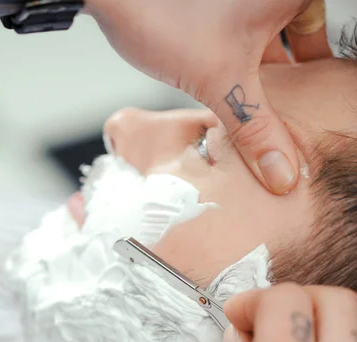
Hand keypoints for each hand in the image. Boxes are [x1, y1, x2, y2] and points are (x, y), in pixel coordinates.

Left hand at [85, 0, 322, 194]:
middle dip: (308, 73)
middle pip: (312, 35)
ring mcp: (254, 1)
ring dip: (283, 73)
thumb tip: (282, 173)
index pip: (329, 31)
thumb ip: (255, 129)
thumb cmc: (160, 14)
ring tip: (283, 108)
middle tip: (309, 107)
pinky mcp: (234, 7)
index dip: (331, 70)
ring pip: (286, 36)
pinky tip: (252, 90)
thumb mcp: (218, 80)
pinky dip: (261, 63)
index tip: (331, 95)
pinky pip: (263, 35)